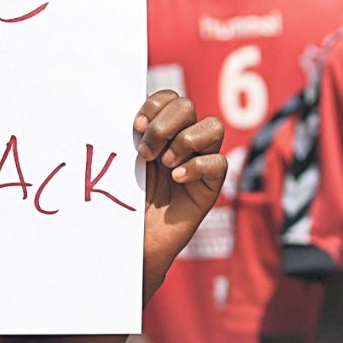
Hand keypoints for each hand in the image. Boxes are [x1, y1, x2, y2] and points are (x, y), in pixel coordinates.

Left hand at [135, 89, 225, 297]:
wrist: (133, 244)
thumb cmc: (123, 203)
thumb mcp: (123, 165)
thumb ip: (130, 139)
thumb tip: (128, 115)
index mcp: (161, 131)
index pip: (169, 98)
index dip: (155, 105)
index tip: (137, 127)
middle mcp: (182, 142)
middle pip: (188, 106)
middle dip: (165, 125)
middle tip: (146, 153)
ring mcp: (199, 162)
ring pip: (213, 126)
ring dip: (185, 141)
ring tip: (165, 166)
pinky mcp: (211, 186)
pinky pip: (219, 162)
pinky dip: (197, 166)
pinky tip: (178, 179)